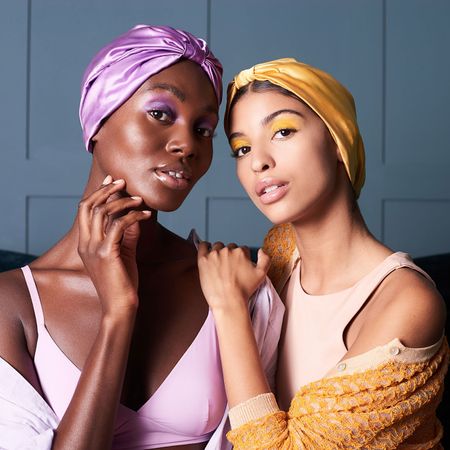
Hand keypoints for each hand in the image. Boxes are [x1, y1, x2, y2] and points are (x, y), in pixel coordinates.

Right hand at [77, 175, 150, 315]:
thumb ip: (126, 233)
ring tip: (139, 199)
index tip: (112, 181)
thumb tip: (135, 215)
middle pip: (89, 206)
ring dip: (122, 201)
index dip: (98, 193)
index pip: (85, 210)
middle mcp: (85, 244)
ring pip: (103, 212)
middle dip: (106, 190)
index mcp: (85, 243)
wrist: (120, 306)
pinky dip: (133, 216)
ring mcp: (94, 248)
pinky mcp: (107, 253)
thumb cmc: (122, 281)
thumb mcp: (124, 252)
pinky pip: (119, 225)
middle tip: (123, 181)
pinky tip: (145, 215)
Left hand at [197, 242, 269, 312]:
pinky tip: (206, 252)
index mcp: (241, 252)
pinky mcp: (203, 259)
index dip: (240, 257)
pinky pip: (202, 246)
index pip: (241, 249)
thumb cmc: (243, 290)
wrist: (229, 302)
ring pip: (217, 247)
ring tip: (218, 264)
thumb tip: (261, 251)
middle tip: (228, 267)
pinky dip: (204, 247)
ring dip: (218, 252)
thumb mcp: (261, 275)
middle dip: (229, 255)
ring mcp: (214, 254)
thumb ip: (265, 259)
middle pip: (229, 247)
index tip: (237, 265)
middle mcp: (227, 251)